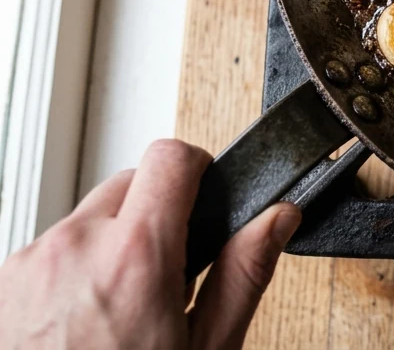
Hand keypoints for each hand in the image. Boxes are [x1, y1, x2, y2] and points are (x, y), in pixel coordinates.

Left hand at [0, 139, 299, 349]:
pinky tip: (81, 326)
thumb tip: (277, 220)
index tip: (204, 198)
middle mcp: (74, 248)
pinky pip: (47, 253)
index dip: (199, 171)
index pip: (172, 157)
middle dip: (154, 215)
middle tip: (167, 275)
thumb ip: (243, 275)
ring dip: (109, 246)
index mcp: (136, 257)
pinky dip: (70, 273)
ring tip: (118, 313)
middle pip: (128, 183)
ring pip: (86, 220)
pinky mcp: (1, 286)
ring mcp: (28, 266)